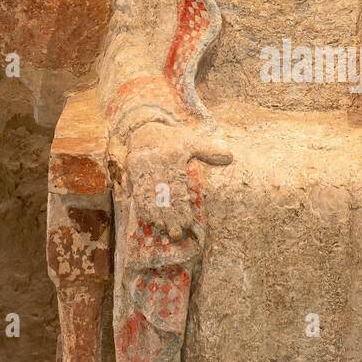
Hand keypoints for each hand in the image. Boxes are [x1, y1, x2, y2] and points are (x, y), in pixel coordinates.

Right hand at [119, 123, 233, 239]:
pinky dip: (142, 207)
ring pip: (149, 196)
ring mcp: (141, 169)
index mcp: (171, 156)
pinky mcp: (131, 174)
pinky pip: (136, 192)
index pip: (177, 186)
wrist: (142, 128)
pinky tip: (149, 220)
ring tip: (164, 230)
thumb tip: (230, 157)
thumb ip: (209, 150)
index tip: (187, 222)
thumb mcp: (190, 140)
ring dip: (156, 215)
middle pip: (163, 195)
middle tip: (177, 233)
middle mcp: (155, 163)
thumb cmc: (171, 139)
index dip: (181, 206)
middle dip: (170, 216)